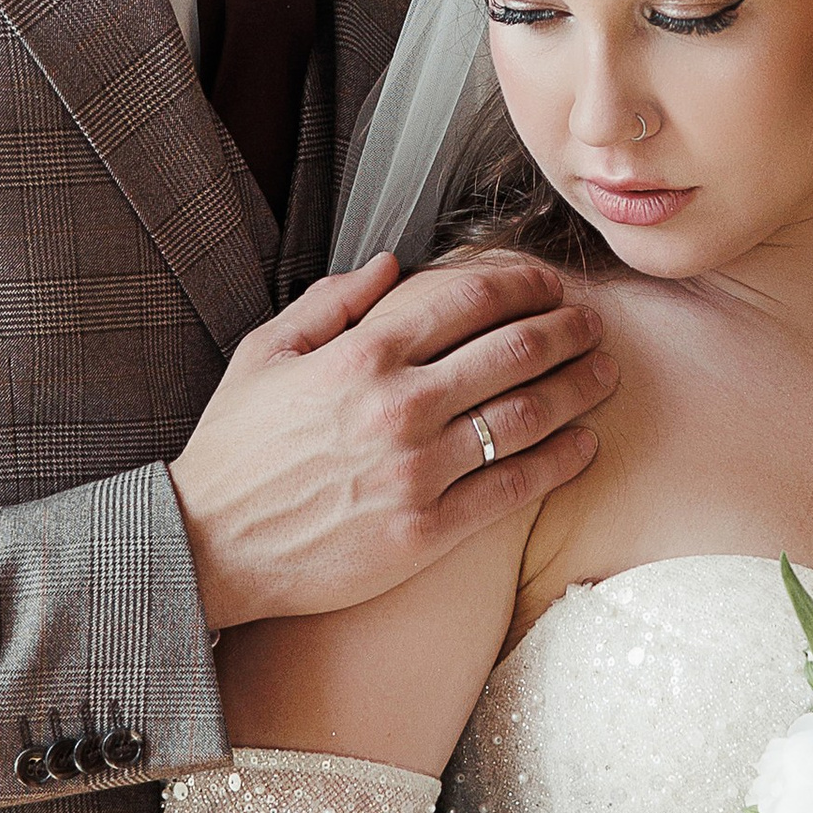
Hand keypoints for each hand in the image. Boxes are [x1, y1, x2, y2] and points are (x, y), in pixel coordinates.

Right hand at [169, 252, 613, 632]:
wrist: (206, 547)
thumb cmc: (234, 450)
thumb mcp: (264, 355)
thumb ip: (331, 301)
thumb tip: (391, 264)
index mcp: (361, 352)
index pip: (471, 296)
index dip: (525, 282)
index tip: (550, 282)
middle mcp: (397, 405)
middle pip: (515, 349)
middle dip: (568, 328)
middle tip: (594, 323)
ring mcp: (415, 471)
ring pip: (527, 415)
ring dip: (579, 387)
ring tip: (606, 374)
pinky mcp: (425, 532)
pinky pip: (513, 489)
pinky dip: (560, 460)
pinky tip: (584, 444)